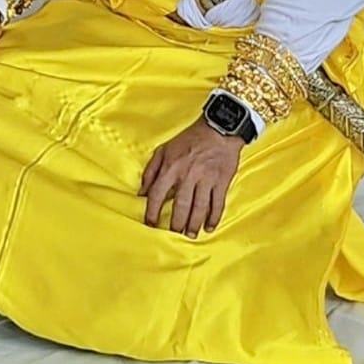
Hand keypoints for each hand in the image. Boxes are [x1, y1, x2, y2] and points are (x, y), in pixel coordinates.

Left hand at [140, 117, 244, 237]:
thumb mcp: (164, 149)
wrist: (219, 128)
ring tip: (190, 235)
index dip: (152, 212)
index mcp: (171, 167)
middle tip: (173, 234)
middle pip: (180, 206)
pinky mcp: (221, 181)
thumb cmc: (190, 139)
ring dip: (194, 224)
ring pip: (199, 208)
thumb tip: (141, 192)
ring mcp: (206, 179)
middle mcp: (188, 175)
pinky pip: (217, 204)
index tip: (150, 224)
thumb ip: (151, 171)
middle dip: (176, 224)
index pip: (157, 194)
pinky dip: (214, 217)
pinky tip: (209, 227)